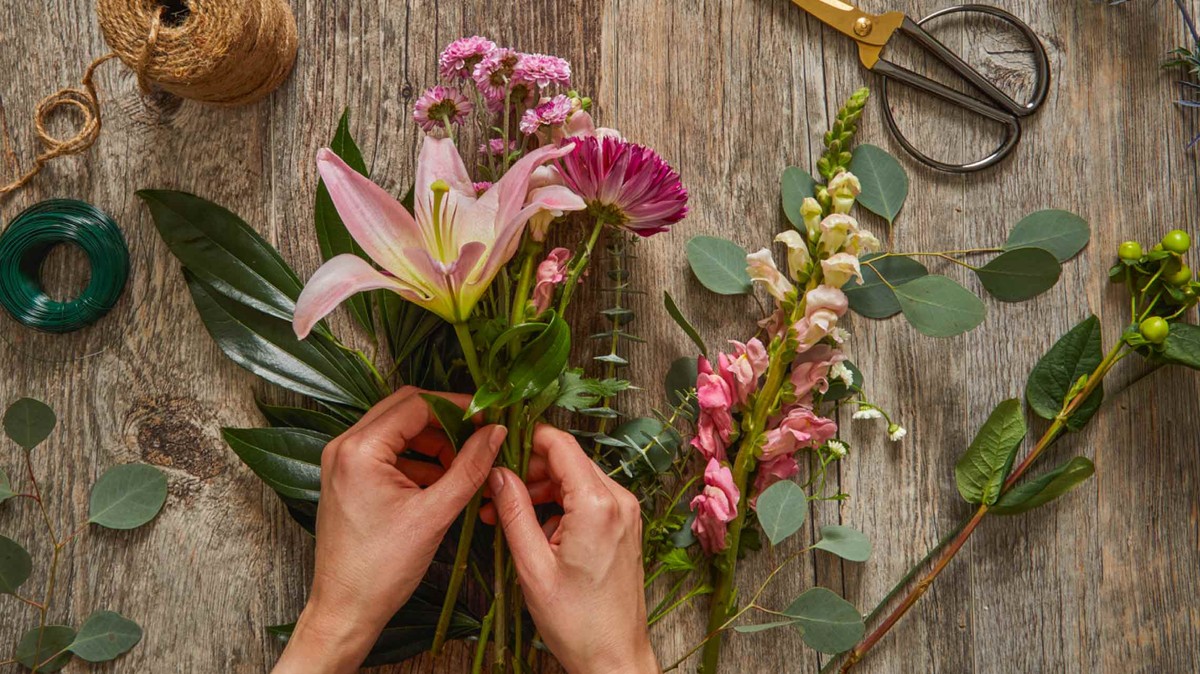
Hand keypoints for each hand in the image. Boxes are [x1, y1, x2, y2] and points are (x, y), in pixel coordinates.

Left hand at [273, 387, 505, 673]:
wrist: (346, 609)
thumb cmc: (382, 569)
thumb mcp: (435, 514)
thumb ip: (469, 468)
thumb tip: (496, 433)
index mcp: (360, 450)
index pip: (417, 404)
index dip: (458, 406)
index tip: (489, 418)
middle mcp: (344, 446)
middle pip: (404, 410)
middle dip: (446, 420)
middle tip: (480, 435)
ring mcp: (342, 462)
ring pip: (397, 430)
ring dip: (433, 440)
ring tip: (465, 463)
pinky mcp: (347, 478)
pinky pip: (387, 452)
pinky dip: (417, 459)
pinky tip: (443, 479)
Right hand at [489, 425, 659, 673]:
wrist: (614, 657)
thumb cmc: (577, 621)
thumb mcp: (532, 566)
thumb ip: (514, 512)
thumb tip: (497, 473)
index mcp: (597, 505)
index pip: (560, 443)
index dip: (525, 438)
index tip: (496, 446)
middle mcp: (619, 500)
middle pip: (568, 459)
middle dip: (528, 469)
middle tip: (494, 492)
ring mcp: (626, 512)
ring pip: (576, 478)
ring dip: (542, 488)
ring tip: (507, 514)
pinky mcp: (624, 526)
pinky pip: (588, 498)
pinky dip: (560, 504)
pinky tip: (535, 528)